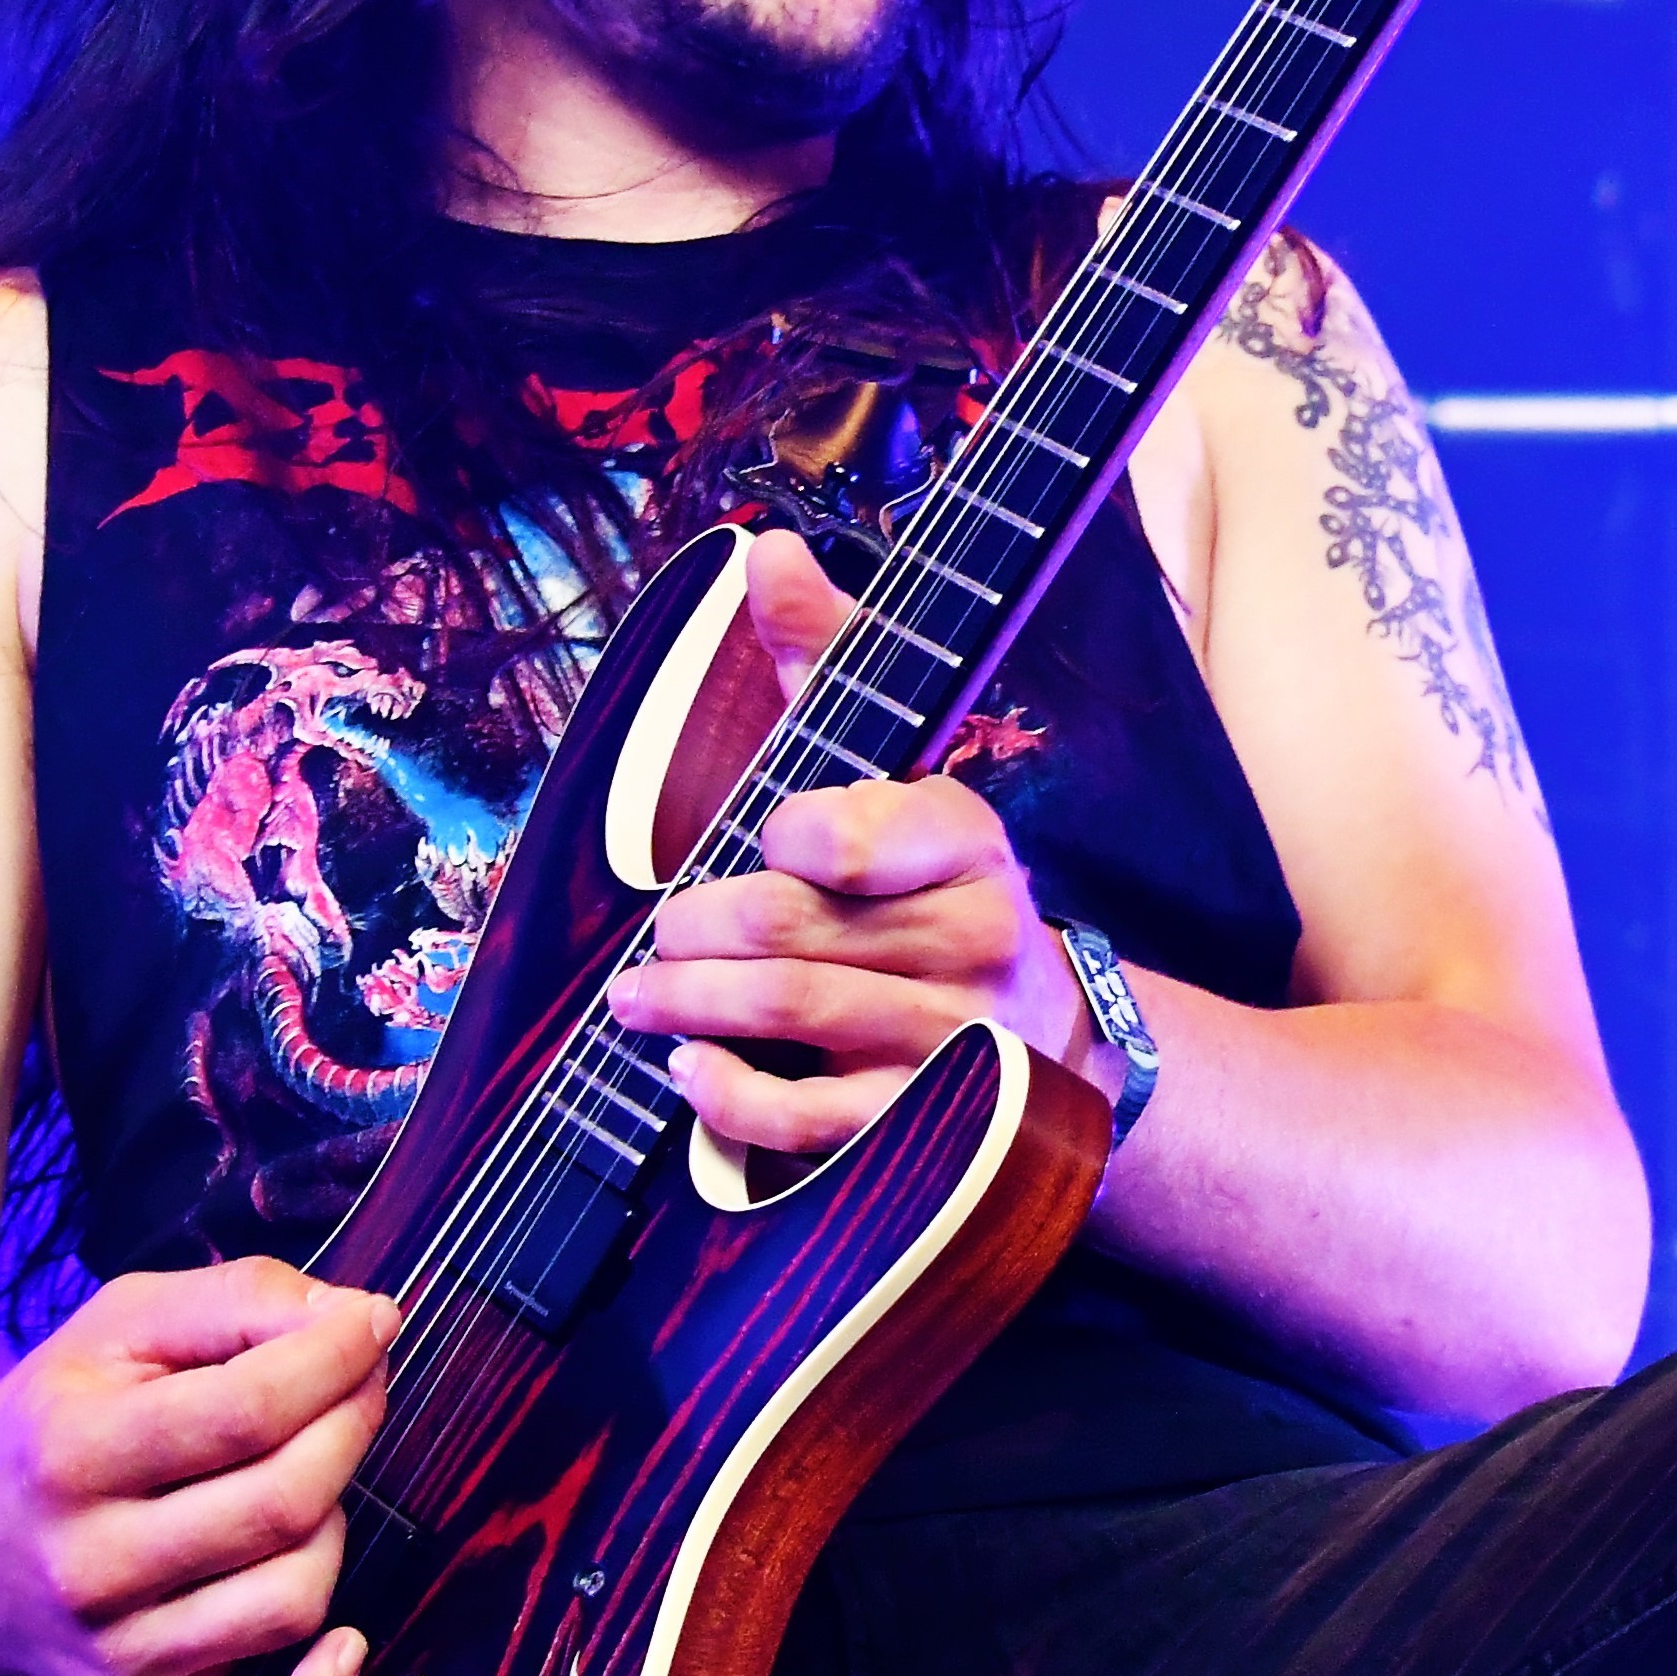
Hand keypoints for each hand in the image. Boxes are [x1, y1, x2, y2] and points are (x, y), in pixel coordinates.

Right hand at [0, 1259, 390, 1675]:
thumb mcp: (117, 1327)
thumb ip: (238, 1299)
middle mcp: (87, 1564)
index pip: (246, 1410)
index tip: (371, 1327)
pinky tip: (343, 1642)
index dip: (336, 1360)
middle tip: (357, 1391)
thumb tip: (357, 1319)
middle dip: (350, 1431)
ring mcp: (112, 1653)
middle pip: (282, 1503)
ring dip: (333, 1528)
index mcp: (71, 1451)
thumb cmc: (50, 1425)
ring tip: (301, 1487)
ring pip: (291, 1598)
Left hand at [604, 529, 1092, 1161]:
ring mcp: (954, 1038)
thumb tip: (769, 549)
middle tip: (660, 927)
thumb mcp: (891, 762)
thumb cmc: (925, 881)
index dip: (807, 833)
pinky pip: (815, 1121)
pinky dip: (733, 1096)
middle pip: (804, 925)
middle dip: (703, 924)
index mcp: (969, 839)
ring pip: (798, 1012)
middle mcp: (977, 937)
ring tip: (637, 996)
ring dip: (693, 1002)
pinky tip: (689, 1069)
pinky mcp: (925, 1127)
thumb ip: (831, 657)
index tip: (768, 833)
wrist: (1039, 1029)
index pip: (884, 827)